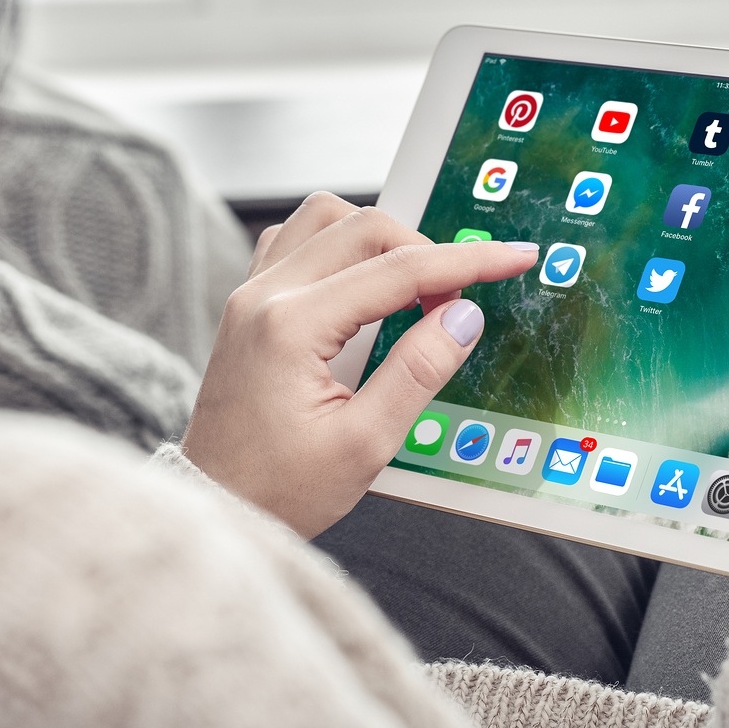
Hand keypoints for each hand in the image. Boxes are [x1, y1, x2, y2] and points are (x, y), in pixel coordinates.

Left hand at [182, 193, 538, 537]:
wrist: (214, 508)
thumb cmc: (277, 491)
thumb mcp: (363, 444)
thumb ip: (418, 372)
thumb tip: (464, 316)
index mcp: (291, 326)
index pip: (398, 270)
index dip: (467, 261)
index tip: (514, 257)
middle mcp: (263, 296)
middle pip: (361, 226)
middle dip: (424, 249)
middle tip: (458, 299)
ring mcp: (249, 296)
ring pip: (324, 219)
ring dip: (378, 240)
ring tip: (413, 290)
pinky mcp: (247, 306)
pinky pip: (297, 242)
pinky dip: (341, 249)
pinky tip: (364, 288)